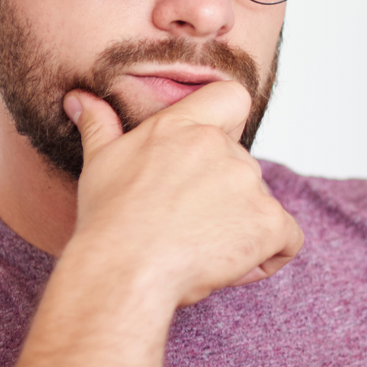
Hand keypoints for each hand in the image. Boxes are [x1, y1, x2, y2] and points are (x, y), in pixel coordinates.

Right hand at [61, 81, 302, 306]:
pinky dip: (268, 255)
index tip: (210, 160)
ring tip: (197, 252)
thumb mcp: (100, 163)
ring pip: (261, 207)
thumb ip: (100, 125)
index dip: (232, 125)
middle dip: (223, 200)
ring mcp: (249, 183)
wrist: (123, 268)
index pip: (232, 98)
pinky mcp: (268, 221)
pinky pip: (287, 239)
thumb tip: (79, 98)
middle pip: (242, 169)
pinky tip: (231, 267)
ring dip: (239, 231)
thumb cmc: (108, 221)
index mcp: (183, 126)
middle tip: (183, 229)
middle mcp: (221, 147)